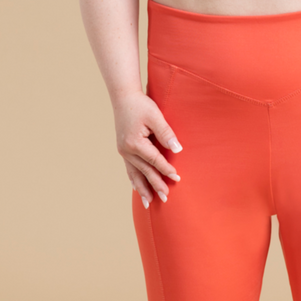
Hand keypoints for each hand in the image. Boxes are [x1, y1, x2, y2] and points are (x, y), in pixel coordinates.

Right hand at [113, 91, 182, 208]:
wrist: (123, 97)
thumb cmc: (141, 105)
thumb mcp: (155, 116)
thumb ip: (166, 133)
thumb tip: (177, 149)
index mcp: (135, 143)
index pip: (154, 160)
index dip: (166, 169)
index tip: (177, 178)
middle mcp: (127, 150)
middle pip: (144, 171)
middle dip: (155, 185)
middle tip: (166, 198)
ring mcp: (123, 151)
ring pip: (134, 174)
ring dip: (142, 188)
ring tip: (148, 203)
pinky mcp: (123, 149)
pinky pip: (129, 169)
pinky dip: (133, 180)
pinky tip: (136, 188)